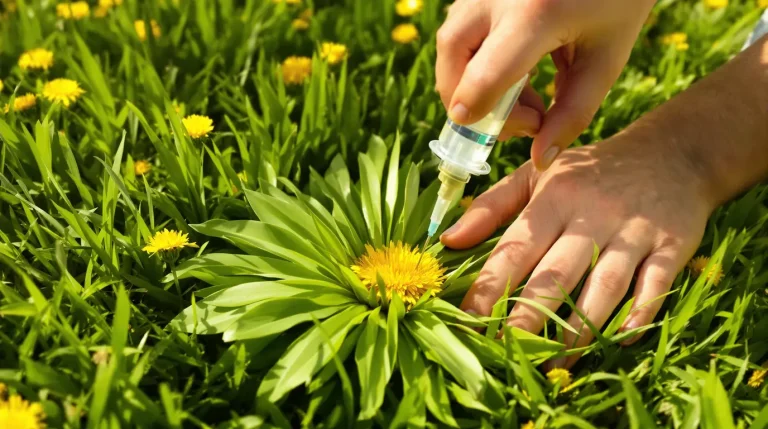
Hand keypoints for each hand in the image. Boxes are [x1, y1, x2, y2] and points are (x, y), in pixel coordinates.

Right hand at [435, 0, 655, 169]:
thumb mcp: (605, 60)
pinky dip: (477, 59)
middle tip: (512, 118)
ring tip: (522, 94)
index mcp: (535, 13)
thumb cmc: (618, 1)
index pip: (484, 77)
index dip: (480, 118)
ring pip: (450, 42)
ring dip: (471, 81)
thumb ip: (572, 114)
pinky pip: (461, 28)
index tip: (500, 136)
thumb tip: (540, 159)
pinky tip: (517, 68)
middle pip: (453, 57)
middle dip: (469, 101)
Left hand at [441, 137, 716, 368]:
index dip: (489, 288)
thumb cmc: (589, 172)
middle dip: (527, 318)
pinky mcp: (672, 245)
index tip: (468, 323)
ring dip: (580, 327)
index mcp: (553, 199)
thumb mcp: (537, 176)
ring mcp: (633, 231)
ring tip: (556, 361)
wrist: (671, 152)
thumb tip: (447, 240)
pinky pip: (655, 284)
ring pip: (604, 286)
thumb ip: (491, 207)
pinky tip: (621, 339)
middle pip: (555, 274)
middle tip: (504, 352)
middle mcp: (592, 215)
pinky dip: (640, 313)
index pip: (514, 249)